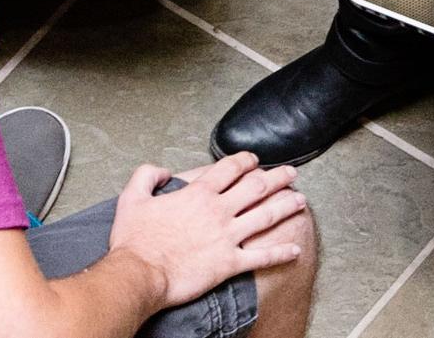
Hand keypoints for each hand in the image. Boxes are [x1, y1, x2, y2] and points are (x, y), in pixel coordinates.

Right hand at [109, 154, 305, 310]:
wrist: (139, 274)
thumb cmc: (135, 241)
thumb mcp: (132, 197)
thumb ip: (147, 175)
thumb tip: (162, 169)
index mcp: (199, 193)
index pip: (230, 168)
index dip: (246, 161)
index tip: (254, 160)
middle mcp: (218, 210)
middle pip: (256, 187)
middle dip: (277, 177)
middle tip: (291, 173)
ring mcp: (227, 236)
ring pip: (266, 216)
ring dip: (286, 206)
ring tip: (301, 200)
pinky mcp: (229, 263)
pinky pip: (261, 257)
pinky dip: (280, 253)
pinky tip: (295, 250)